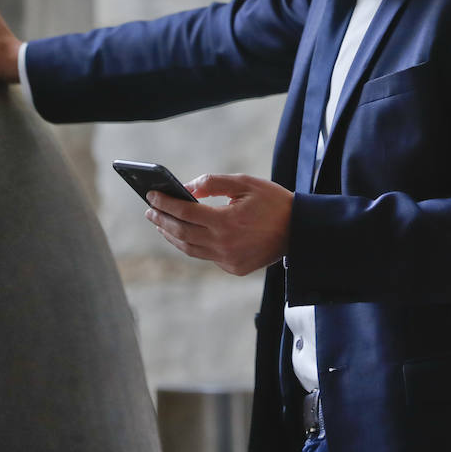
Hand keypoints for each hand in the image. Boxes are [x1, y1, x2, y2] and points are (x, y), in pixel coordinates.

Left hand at [145, 174, 292, 276]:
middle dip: (162, 220)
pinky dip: (192, 244)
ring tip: (161, 223)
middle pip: (182, 233)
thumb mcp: (244, 183)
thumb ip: (213, 183)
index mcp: (226, 222)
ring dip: (172, 235)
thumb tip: (186, 189)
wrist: (300, 231)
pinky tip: (184, 234)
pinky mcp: (234, 268)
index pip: (185, 212)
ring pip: (190, 249)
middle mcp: (224, 245)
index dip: (165, 203)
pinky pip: (206, 256)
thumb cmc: (273, 202)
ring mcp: (229, 260)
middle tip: (150, 210)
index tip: (151, 195)